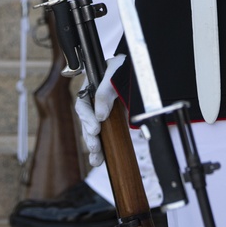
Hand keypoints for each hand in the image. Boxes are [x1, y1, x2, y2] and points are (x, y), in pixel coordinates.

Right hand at [74, 53, 123, 168]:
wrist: (143, 69)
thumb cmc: (126, 66)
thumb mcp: (114, 72)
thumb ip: (105, 90)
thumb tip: (100, 115)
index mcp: (91, 86)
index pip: (82, 104)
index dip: (87, 118)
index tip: (96, 128)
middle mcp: (94, 99)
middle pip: (86, 121)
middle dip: (89, 135)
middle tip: (96, 146)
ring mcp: (103, 110)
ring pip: (92, 131)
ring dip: (93, 145)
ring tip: (97, 158)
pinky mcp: (112, 120)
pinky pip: (104, 135)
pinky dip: (102, 148)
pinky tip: (100, 160)